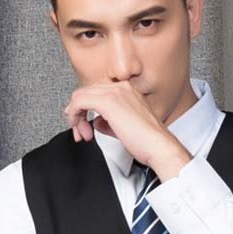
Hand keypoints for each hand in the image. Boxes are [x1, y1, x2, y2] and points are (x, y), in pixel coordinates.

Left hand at [63, 79, 190, 181]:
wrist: (157, 146)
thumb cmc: (147, 140)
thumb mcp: (123, 127)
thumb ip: (107, 122)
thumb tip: (96, 122)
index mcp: (126, 90)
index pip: (96, 92)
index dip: (85, 108)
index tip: (82, 124)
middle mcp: (121, 87)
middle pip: (86, 92)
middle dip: (78, 114)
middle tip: (80, 131)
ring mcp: (115, 92)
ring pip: (81, 96)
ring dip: (76, 116)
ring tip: (82, 133)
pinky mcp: (108, 102)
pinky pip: (80, 101)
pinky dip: (75, 115)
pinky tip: (80, 128)